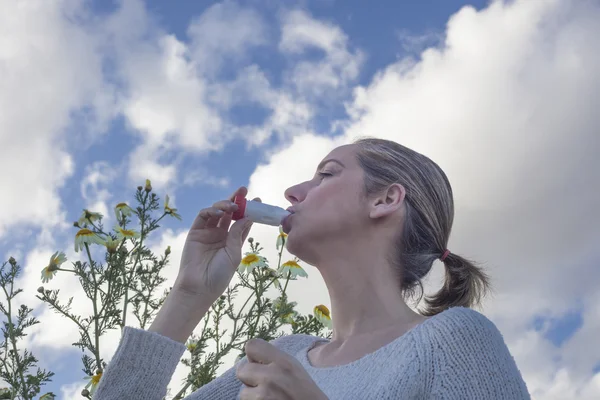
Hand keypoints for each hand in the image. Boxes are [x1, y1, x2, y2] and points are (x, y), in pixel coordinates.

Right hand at [174, 186, 257, 300]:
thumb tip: (246, 217)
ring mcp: (208, 232)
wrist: (200, 287)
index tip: (258, 200)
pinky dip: (211, 210)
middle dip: (237, 201)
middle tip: (243, 190)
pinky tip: (219, 211)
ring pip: (217, 212)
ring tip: (233, 205)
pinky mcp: (195, 232)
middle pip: (230, 213)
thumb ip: (238, 234)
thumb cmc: (219, 275)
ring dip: (225, 204)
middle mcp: (221, 234)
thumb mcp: (234, 254)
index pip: (242, 221)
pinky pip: (203, 216)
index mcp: (232, 241)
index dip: (250, 211)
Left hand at [236, 338, 327, 399]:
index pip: (252, 346)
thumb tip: (250, 358)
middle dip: (250, 379)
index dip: (252, 356)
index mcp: (284, 362)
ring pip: (243, 393)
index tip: (259, 365)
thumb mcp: (294, 368)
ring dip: (253, 396)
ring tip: (270, 398)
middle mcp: (273, 376)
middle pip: (241, 370)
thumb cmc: (305, 393)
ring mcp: (265, 395)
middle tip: (265, 386)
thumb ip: (274, 360)